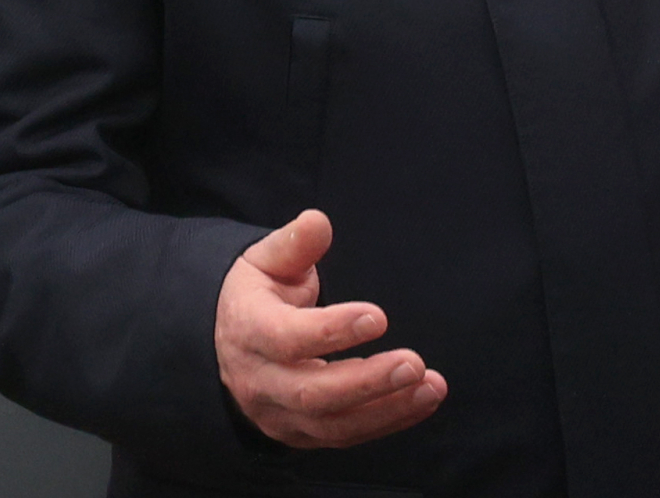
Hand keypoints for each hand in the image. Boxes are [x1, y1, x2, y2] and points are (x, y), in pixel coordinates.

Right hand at [216, 209, 446, 448]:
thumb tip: (318, 222)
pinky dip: (387, 422)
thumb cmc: (257, 293)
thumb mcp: (265, 260)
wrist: (227, 342)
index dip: (332, 331)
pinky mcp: (299, 433)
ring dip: (387, 409)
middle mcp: (260, 380)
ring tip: (432, 386)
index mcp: (249, 330)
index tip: (378, 316)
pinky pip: (344, 436)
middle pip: (312, 393)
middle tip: (414, 364)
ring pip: (332, 424)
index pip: (287, 338)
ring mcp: (278, 414)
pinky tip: (422, 400)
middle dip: (367, 382)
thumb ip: (293, 244)